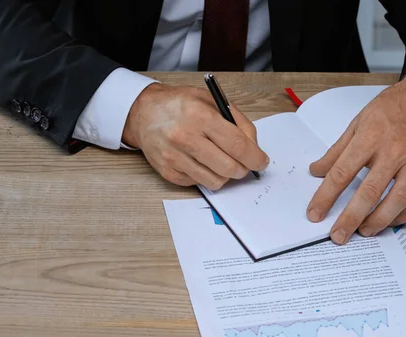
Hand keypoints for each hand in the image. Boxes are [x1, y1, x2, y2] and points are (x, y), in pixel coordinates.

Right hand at [122, 83, 269, 189]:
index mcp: (200, 116)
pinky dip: (205, 175)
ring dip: (225, 175)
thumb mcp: (211, 100)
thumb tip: (253, 148)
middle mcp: (185, 138)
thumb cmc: (179, 105)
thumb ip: (237, 121)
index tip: (261, 162)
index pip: (237, 145)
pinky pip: (198, 183)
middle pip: (228, 167)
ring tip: (221, 162)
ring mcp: (175, 157)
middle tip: (243, 164)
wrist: (144, 113)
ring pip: (215, 181)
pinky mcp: (168, 172)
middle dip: (243, 169)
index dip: (254, 157)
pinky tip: (200, 161)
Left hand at [306, 72, 405, 243]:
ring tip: (363, 231)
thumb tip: (317, 170)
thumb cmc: (395, 107)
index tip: (315, 213)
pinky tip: (390, 221)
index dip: (326, 196)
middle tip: (338, 235)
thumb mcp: (359, 121)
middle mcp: (395, 151)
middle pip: (368, 192)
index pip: (342, 173)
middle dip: (350, 218)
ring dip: (378, 222)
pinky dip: (404, 216)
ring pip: (396, 201)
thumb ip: (337, 150)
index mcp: (370, 137)